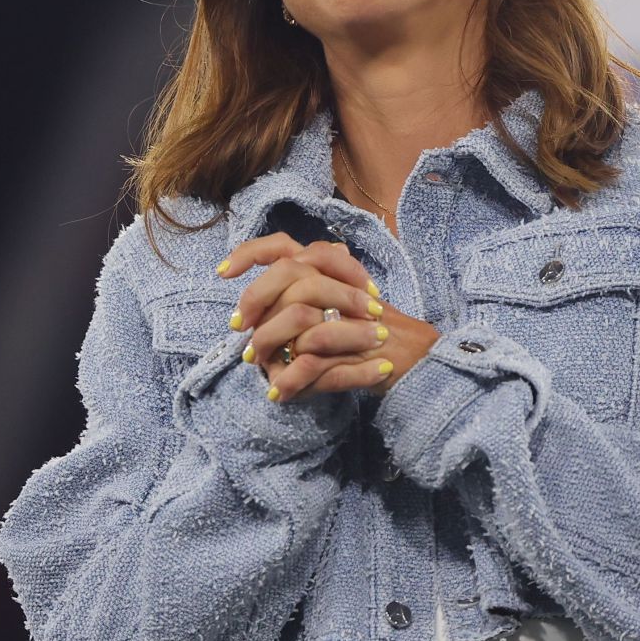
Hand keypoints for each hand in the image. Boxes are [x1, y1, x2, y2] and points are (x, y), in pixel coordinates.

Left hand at [216, 233, 437, 402]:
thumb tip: (253, 316)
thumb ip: (299, 299)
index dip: (250, 253)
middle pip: (288, 274)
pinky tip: (279, 394)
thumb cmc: (369, 334)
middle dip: (255, 301)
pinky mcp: (360, 348)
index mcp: (329, 269)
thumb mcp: (333, 307)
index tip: (222, 272)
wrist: (417, 359)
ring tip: (259, 367)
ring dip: (271, 345)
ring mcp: (352, 314)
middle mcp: (340, 282)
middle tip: (241, 328)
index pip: (284, 246)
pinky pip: (315, 362)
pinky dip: (292, 381)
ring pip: (299, 317)